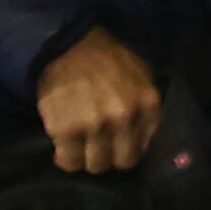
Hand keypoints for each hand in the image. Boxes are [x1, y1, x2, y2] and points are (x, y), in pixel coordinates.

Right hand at [35, 27, 162, 174]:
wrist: (68, 44)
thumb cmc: (107, 59)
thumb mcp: (141, 76)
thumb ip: (146, 109)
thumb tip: (145, 143)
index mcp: (146, 103)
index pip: (144, 148)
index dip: (129, 149)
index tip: (118, 145)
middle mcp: (123, 116)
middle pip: (121, 163)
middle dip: (110, 158)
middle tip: (98, 147)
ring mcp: (93, 124)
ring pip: (94, 166)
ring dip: (86, 159)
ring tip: (80, 145)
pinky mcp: (64, 129)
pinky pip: (68, 161)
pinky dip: (65, 157)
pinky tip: (64, 144)